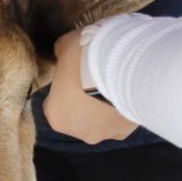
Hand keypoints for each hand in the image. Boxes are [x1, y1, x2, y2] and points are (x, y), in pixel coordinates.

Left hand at [43, 28, 136, 143]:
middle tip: (95, 80)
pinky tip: (127, 93)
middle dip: (84, 102)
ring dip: (104, 108)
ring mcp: (102, 134)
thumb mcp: (65, 46)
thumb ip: (61, 54)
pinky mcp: (124, 131)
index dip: (63, 90)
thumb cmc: (86, 59)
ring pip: (100, 122)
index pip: (53, 105)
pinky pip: (120, 121)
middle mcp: (76, 132)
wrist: (123, 68)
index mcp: (56, 115)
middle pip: (77, 117)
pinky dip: (122, 110)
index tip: (73, 76)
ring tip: (113, 85)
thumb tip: (62, 53)